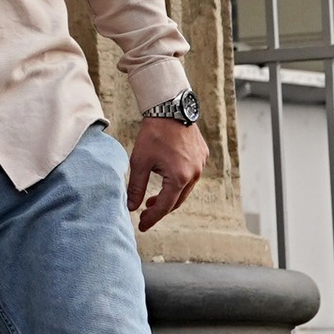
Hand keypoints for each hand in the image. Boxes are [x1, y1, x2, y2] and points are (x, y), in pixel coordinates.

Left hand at [127, 116, 207, 230]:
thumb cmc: (153, 134)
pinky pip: (191, 176)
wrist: (170, 107)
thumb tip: (131, 207)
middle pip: (177, 200)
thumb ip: (135, 187)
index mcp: (179, 177)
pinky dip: (178, 183)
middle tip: (145, 213)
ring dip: (170, 196)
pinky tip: (166, 180)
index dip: (152, 218)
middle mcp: (194, 173)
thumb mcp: (139, 161)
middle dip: (161, 209)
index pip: (165, 206)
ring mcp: (201, 164)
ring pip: (185, 189)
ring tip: (153, 199)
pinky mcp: (202, 156)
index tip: (141, 226)